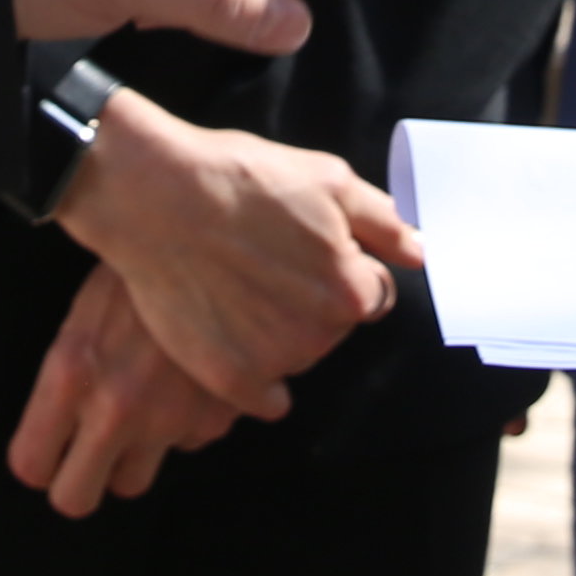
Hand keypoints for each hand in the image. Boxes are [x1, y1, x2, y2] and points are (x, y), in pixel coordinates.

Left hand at [5, 259, 258, 516]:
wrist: (208, 237)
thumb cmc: (137, 269)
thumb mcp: (80, 316)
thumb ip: (64, 379)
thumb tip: (53, 430)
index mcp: (70, 374)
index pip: (30, 464)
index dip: (35, 461)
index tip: (42, 453)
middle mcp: (116, 407)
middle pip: (76, 498)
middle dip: (75, 482)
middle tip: (80, 457)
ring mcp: (169, 417)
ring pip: (133, 481)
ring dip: (129, 456)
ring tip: (133, 413)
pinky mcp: (215, 416)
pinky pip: (188, 446)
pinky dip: (183, 426)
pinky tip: (181, 385)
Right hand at [53, 90, 415, 407]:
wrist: (154, 195)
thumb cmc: (241, 176)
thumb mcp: (327, 179)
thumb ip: (384, 222)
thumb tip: (421, 252)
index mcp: (350, 289)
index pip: (371, 295)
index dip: (340, 268)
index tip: (301, 249)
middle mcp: (320, 335)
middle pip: (333, 327)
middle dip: (309, 299)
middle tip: (264, 260)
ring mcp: (273, 361)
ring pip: (296, 356)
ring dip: (277, 331)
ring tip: (235, 283)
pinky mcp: (229, 378)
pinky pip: (263, 398)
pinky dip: (253, 375)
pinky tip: (228, 330)